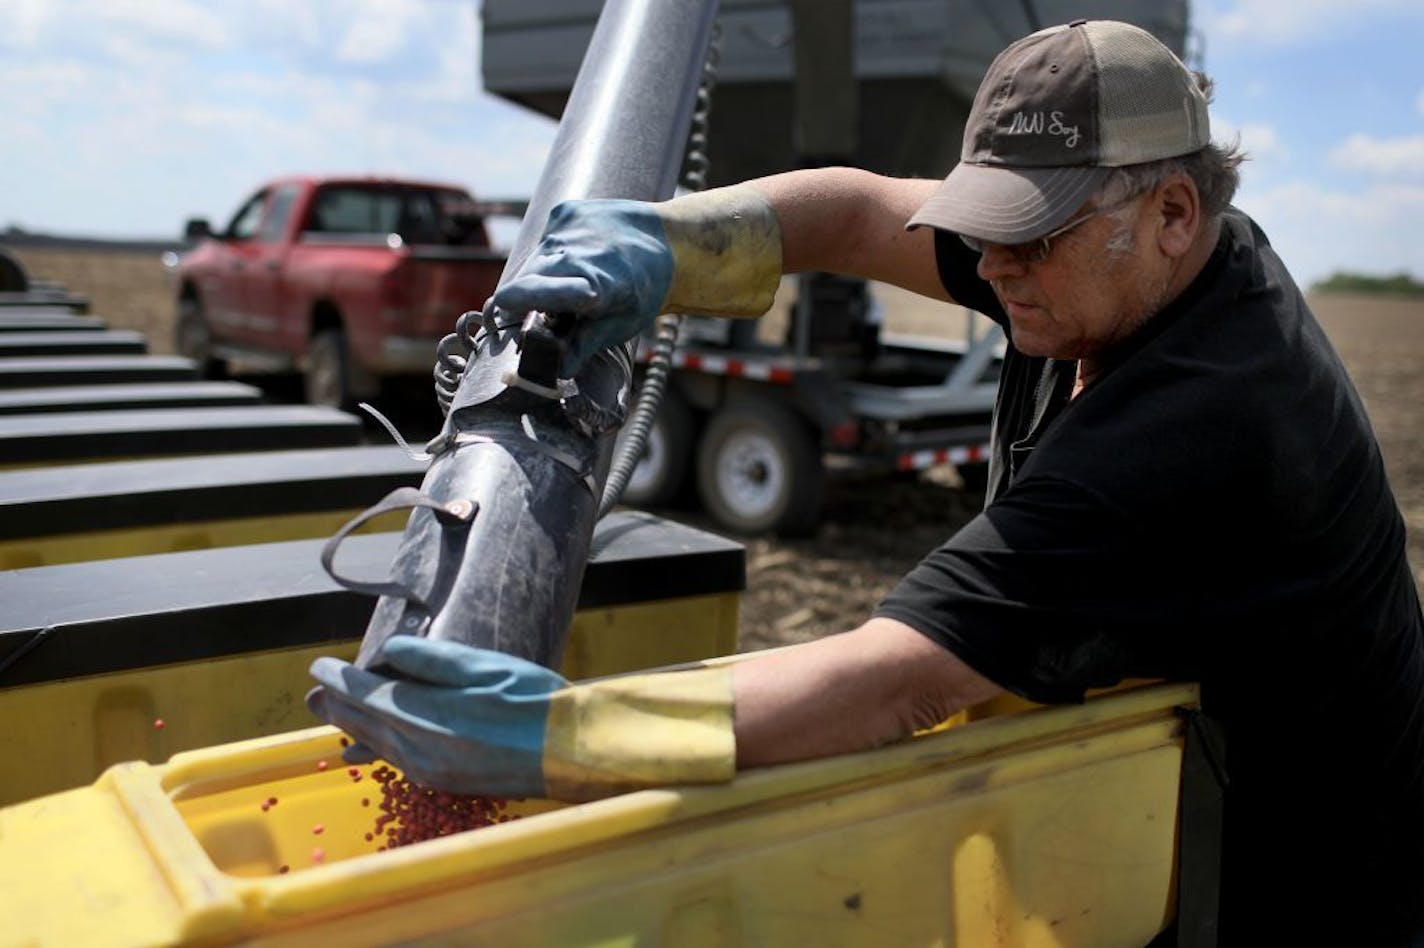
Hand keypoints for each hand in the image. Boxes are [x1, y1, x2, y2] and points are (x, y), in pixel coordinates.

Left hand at [307, 635, 737, 801]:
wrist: (569, 751)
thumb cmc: (534, 700)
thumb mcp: (482, 665)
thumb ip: (429, 659)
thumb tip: (386, 654)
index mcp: (427, 714)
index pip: (365, 693)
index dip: (339, 677)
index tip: (319, 665)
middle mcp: (419, 748)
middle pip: (363, 723)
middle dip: (336, 704)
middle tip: (313, 691)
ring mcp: (431, 770)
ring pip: (377, 746)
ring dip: (351, 727)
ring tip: (329, 718)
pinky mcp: (445, 783)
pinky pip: (397, 762)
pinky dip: (376, 749)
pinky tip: (366, 753)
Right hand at [492, 200, 674, 374]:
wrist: (664, 240)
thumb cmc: (644, 288)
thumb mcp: (622, 324)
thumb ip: (585, 344)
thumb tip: (559, 369)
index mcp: (594, 285)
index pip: (536, 292)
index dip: (514, 304)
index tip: (498, 315)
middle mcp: (576, 252)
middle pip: (526, 280)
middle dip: (525, 300)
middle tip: (542, 314)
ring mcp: (568, 228)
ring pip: (534, 261)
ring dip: (541, 278)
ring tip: (570, 284)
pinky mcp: (564, 213)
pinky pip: (545, 242)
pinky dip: (554, 256)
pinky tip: (579, 257)